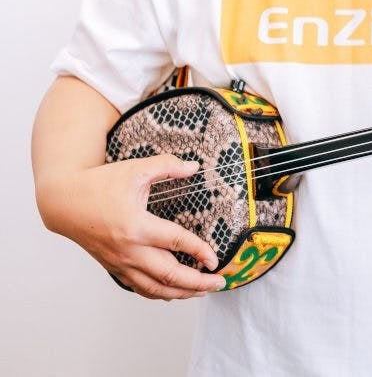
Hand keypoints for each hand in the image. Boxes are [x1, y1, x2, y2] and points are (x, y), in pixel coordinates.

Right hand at [43, 154, 225, 299]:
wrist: (64, 203)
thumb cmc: (100, 184)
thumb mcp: (136, 168)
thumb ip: (168, 165)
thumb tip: (195, 167)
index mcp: (136, 226)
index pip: (176, 242)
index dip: (199, 251)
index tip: (216, 259)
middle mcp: (129, 250)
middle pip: (169, 275)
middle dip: (197, 282)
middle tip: (219, 283)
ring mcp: (120, 262)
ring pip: (154, 287)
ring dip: (180, 293)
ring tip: (202, 291)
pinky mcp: (114, 267)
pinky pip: (139, 287)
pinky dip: (159, 293)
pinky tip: (173, 292)